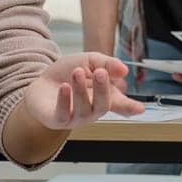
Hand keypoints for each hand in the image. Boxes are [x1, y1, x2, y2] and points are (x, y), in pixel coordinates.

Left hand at [23, 52, 143, 128]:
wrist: (41, 81)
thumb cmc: (67, 73)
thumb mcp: (88, 61)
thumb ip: (106, 63)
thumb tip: (124, 70)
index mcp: (104, 97)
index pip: (121, 104)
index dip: (131, 107)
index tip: (140, 108)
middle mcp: (92, 110)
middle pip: (103, 105)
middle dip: (103, 89)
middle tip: (100, 72)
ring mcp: (76, 117)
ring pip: (84, 108)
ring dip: (81, 89)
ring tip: (77, 72)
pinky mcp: (58, 120)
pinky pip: (63, 114)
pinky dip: (65, 100)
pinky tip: (64, 87)